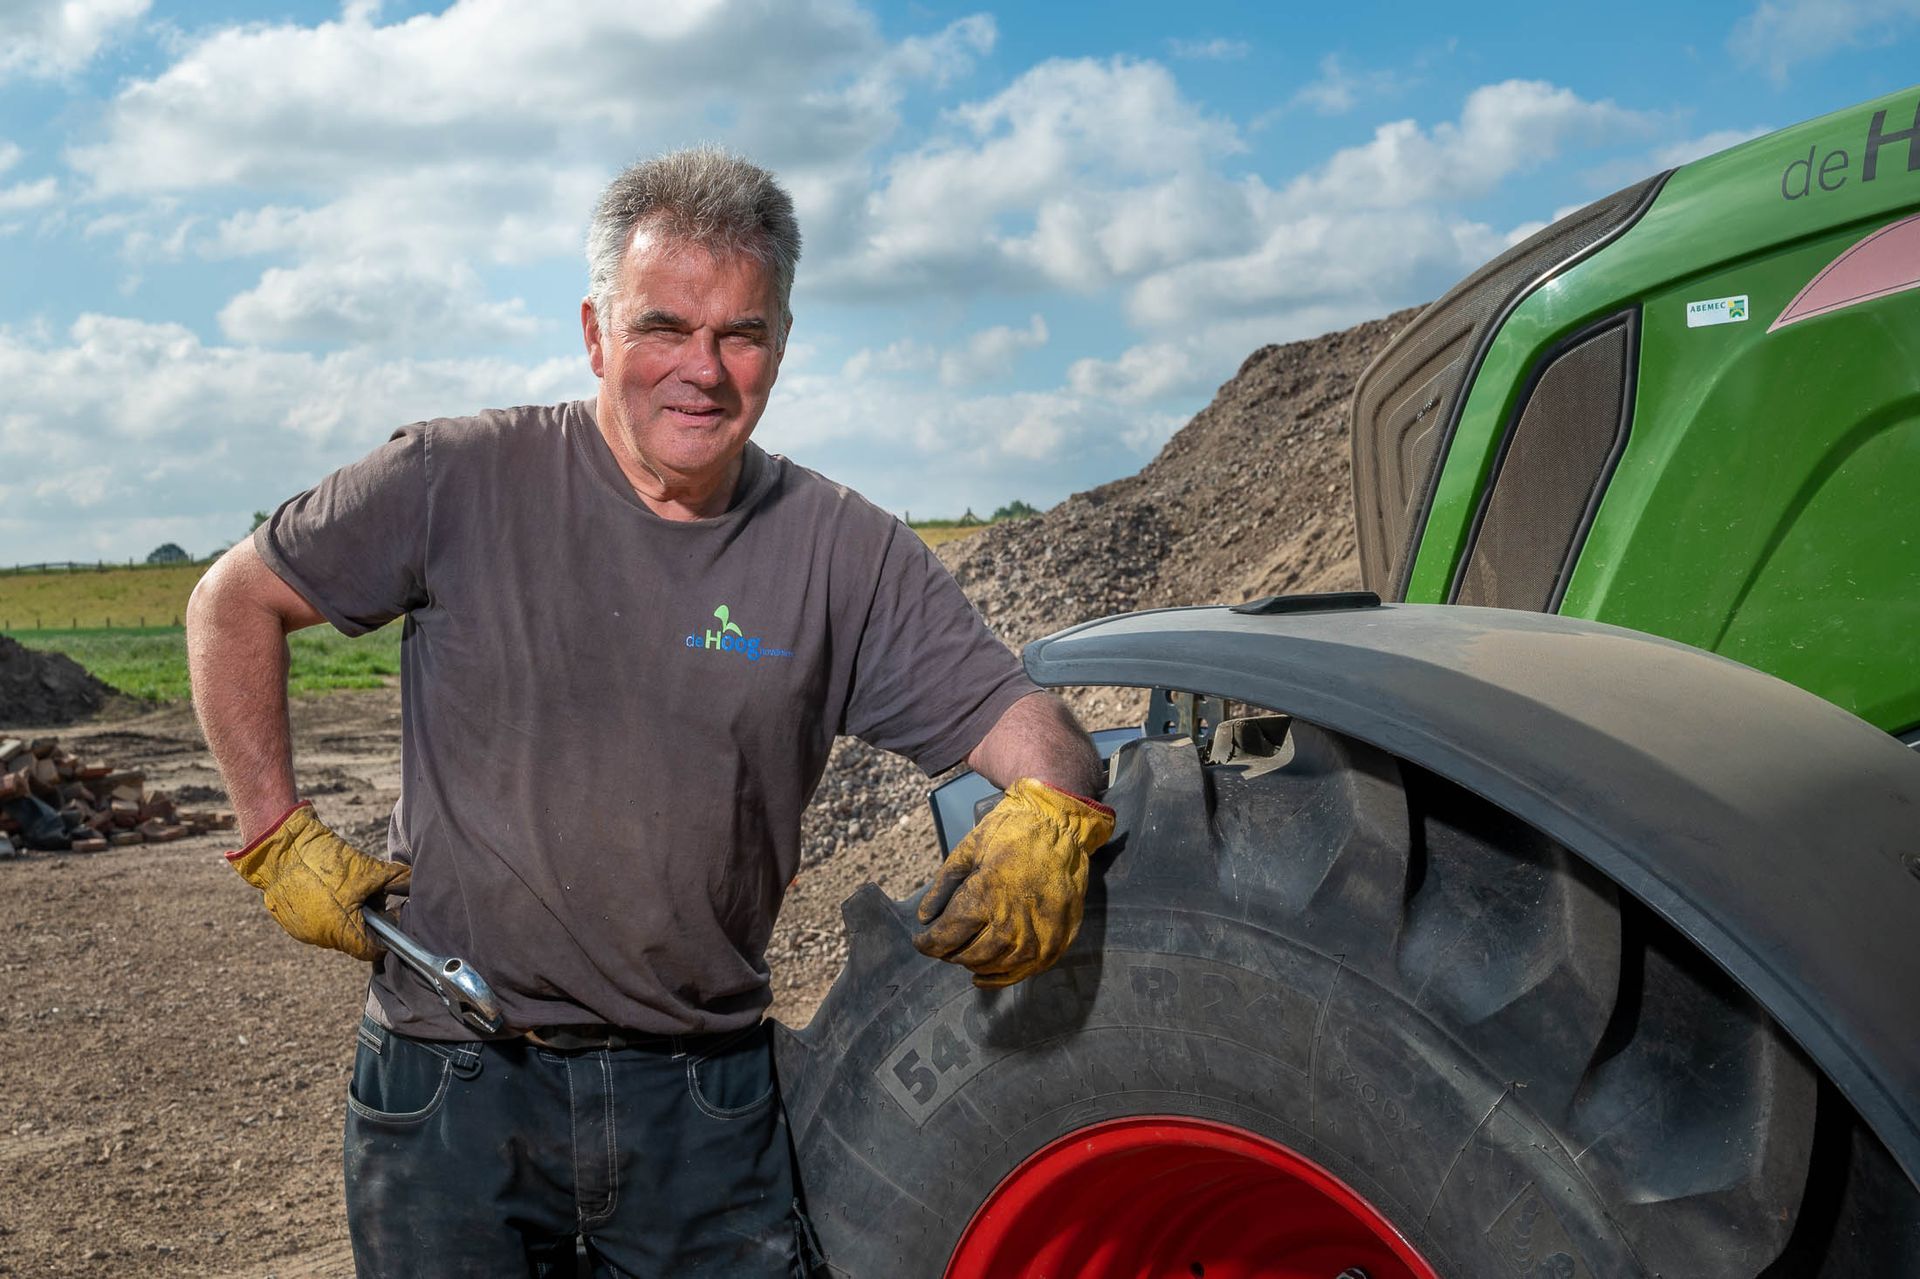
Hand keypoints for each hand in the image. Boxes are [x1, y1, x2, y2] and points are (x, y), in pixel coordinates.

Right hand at [226, 802, 409, 960]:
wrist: (282, 848)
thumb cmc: (325, 861)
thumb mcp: (368, 869)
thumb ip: (398, 880)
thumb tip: (416, 884)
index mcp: (341, 931)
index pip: (371, 950)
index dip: (386, 936)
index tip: (392, 916)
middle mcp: (320, 937)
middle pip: (354, 939)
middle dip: (368, 920)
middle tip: (373, 895)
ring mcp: (302, 930)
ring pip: (335, 929)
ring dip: (347, 914)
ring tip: (350, 888)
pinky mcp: (290, 919)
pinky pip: (317, 921)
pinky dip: (328, 909)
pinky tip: (330, 888)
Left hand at [913, 779, 1114, 987]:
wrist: (1061, 826)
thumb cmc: (1011, 831)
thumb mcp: (969, 850)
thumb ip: (944, 886)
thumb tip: (926, 917)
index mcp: (983, 898)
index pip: (944, 938)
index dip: (927, 943)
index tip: (921, 939)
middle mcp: (1009, 925)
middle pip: (966, 955)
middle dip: (948, 952)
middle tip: (944, 942)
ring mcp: (1035, 937)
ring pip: (992, 965)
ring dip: (972, 962)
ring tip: (964, 953)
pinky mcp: (1055, 942)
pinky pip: (1022, 972)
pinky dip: (999, 977)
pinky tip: (984, 976)